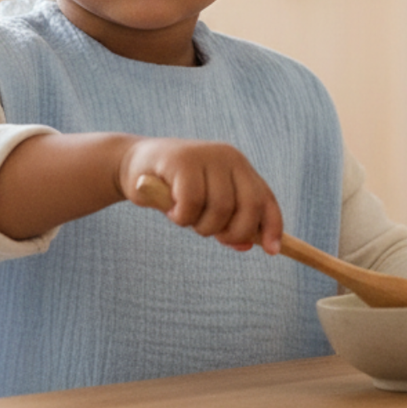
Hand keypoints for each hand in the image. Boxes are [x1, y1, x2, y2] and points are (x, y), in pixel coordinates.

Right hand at [120, 137, 282, 253]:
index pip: (266, 199)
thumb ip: (227, 222)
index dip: (272, 226)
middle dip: (234, 232)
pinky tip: (171, 208)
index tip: (271, 251)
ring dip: (201, 226)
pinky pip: (192, 204)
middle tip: (213, 237)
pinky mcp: (182, 161)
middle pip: (249, 206)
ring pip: (220, 209)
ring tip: (185, 217)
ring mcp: (206, 156)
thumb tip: (247, 244)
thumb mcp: (205, 206)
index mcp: (239, 166)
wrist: (134, 165)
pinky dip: (182, 217)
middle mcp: (228, 157)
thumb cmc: (174, 189)